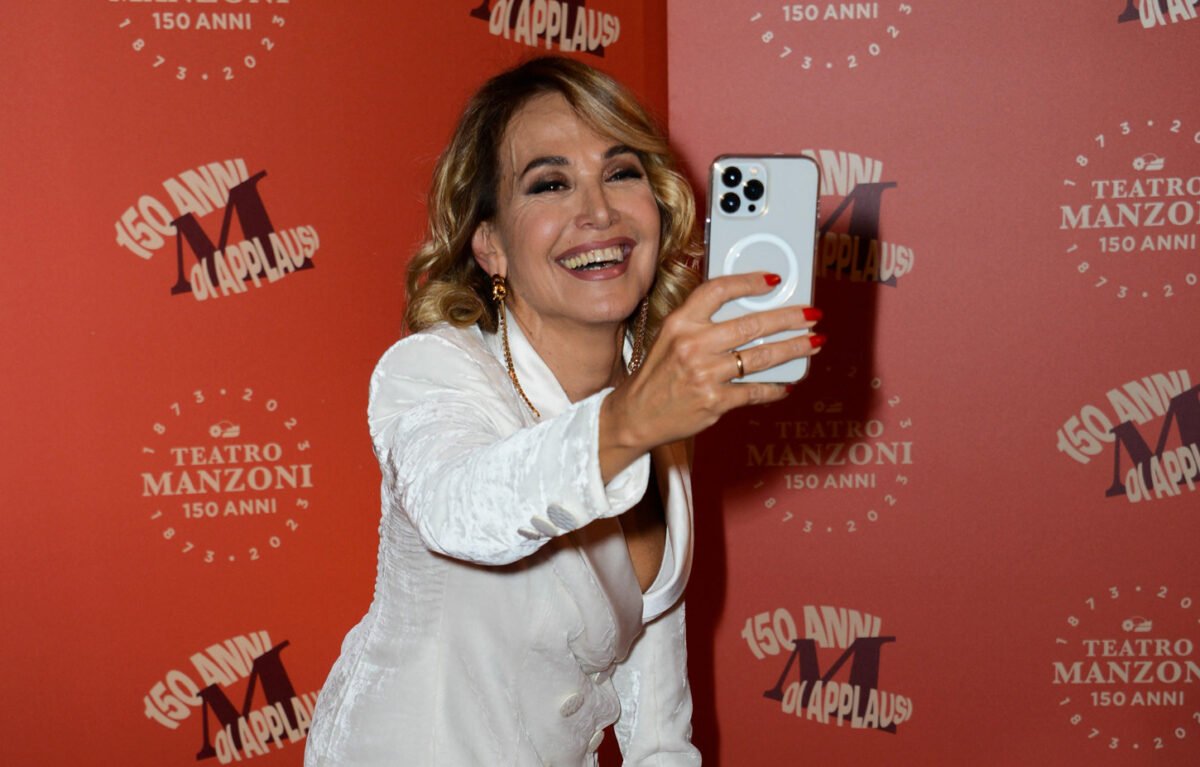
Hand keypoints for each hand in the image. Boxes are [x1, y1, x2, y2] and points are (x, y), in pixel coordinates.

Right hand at [598, 272, 822, 479]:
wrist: (636, 415)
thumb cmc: (658, 375)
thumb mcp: (669, 338)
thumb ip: (701, 323)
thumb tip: (750, 312)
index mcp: (679, 323)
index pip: (718, 290)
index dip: (749, 282)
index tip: (774, 280)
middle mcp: (692, 345)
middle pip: (751, 324)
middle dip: (789, 318)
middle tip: (812, 315)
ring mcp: (705, 374)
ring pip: (761, 357)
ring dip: (793, 349)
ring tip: (813, 343)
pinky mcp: (714, 401)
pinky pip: (755, 391)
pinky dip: (775, 388)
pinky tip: (787, 384)